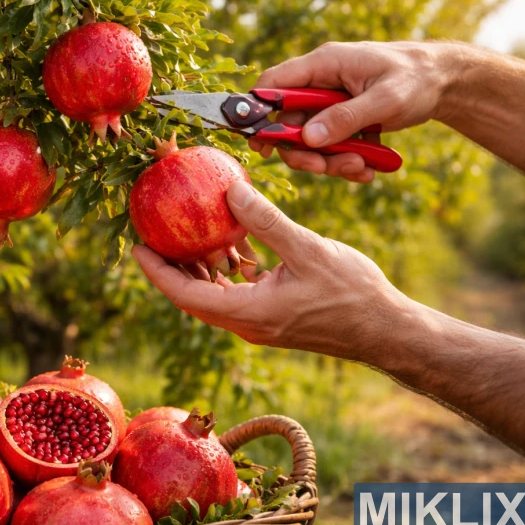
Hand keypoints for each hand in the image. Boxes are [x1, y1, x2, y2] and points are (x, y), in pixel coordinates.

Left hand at [132, 180, 410, 362]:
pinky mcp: (272, 316)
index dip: (157, 272)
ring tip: (182, 234)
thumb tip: (230, 192)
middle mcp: (246, 323)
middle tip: (153, 234)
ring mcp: (259, 322)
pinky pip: (236, 293)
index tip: (137, 246)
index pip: (185, 295)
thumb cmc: (353, 294)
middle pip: (193, 296)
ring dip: (197, 268)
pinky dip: (226, 270)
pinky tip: (228, 243)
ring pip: (214, 295)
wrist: (386, 331)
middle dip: (170, 268)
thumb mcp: (308, 250)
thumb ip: (267, 222)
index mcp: (247, 312)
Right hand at [251, 41, 456, 181]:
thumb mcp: (385, 99)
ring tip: (361, 167)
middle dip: (304, 151)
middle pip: (288, 123)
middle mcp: (320, 83)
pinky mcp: (341, 120)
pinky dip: (345, 162)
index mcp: (324, 65)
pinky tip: (369, 168)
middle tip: (322, 169)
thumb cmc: (417, 79)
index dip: (258, 112)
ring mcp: (330, 103)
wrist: (446, 83)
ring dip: (330, 161)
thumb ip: (344, 118)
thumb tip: (307, 138)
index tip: (261, 144)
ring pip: (310, 140)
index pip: (273, 84)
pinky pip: (330, 147)